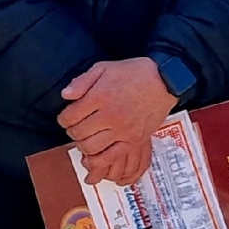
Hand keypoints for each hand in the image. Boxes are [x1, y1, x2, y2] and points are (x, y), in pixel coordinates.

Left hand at [58, 58, 176, 185]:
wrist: (164, 80)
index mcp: (101, 96)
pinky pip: (111, 157)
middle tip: (74, 127)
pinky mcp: (134, 140)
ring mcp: (123, 130)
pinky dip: (98, 160)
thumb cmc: (134, 72)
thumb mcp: (104, 67)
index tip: (65, 117)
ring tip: (85, 138)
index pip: (70, 116)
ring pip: (91, 148)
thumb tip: (65, 95)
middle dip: (71, 131)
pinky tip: (94, 155)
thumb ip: (82, 81)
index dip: (63, 118)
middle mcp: (111, 115)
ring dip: (82, 145)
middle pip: (79, 133)